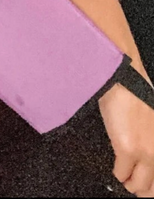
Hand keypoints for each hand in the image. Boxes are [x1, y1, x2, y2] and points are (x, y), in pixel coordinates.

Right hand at [100, 79, 153, 196]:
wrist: (122, 78)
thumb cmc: (135, 91)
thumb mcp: (152, 119)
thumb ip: (153, 139)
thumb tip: (147, 155)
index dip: (152, 182)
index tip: (147, 181)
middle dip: (144, 189)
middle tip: (136, 184)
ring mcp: (146, 153)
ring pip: (138, 186)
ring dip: (130, 183)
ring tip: (125, 176)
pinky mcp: (127, 150)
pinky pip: (121, 174)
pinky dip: (118, 174)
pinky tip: (117, 167)